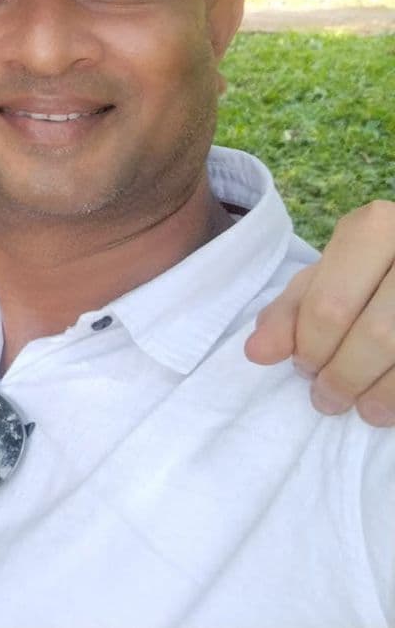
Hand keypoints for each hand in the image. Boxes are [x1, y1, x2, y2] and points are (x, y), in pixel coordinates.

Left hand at [246, 200, 394, 426]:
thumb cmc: (379, 270)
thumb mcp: (332, 275)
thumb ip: (291, 310)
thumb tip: (256, 352)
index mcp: (376, 228)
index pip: (330, 304)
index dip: (310, 346)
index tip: (302, 367)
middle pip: (375, 335)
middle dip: (342, 376)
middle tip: (325, 397)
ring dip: (380, 395)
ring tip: (362, 410)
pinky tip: (393, 408)